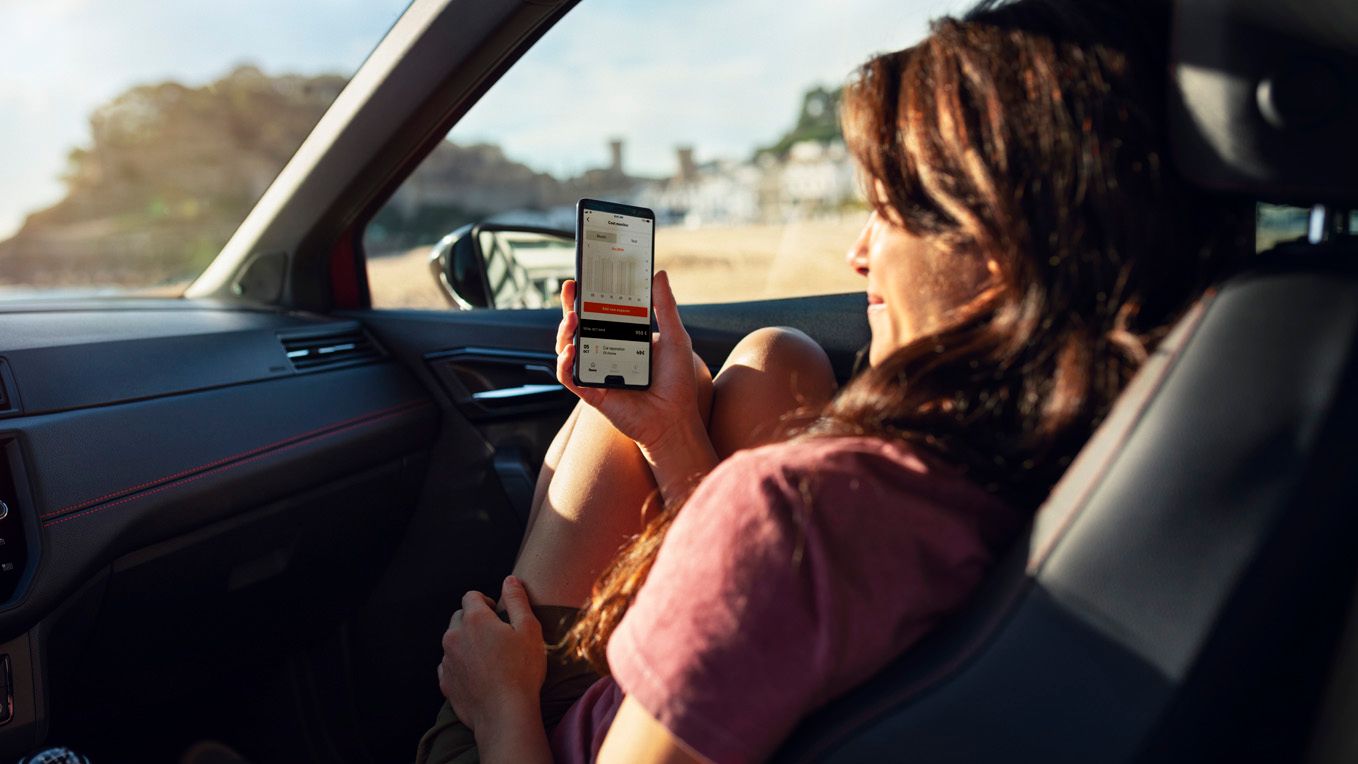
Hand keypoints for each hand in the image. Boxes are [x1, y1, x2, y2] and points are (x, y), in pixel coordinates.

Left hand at [437, 576, 545, 734]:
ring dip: (467, 644)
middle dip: (474, 621)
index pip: (471, 596)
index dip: (486, 602)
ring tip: (490, 659)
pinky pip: (450, 665)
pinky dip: (461, 665)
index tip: (499, 615)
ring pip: (453, 642)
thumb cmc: (522, 670)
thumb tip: (510, 580)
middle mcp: (454, 636)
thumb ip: (518, 600)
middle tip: (496, 637)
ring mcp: (447, 660)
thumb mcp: (529, 629)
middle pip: (459, 617)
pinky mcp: (446, 682)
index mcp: (474, 619)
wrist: (505, 714)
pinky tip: (479, 675)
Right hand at [554, 270, 705, 454]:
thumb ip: (665, 307)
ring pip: (567, 348)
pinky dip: (564, 363)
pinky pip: (569, 376)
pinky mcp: (591, 392)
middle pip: (579, 327)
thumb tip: (659, 275)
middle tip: (571, 287)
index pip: (601, 313)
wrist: (675, 419)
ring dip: (564, 331)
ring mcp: (596, 372)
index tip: (587, 276)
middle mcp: (605, 353)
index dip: (590, 295)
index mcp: (623, 339)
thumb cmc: (677, 382)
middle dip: (570, 306)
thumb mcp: (676, 337)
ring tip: (573, 318)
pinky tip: (571, 351)